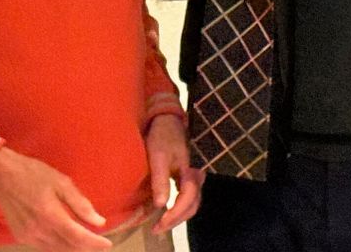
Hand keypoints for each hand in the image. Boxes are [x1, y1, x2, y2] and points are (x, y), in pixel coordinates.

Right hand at [0, 146, 110, 250]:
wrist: (3, 175)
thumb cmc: (35, 174)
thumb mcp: (62, 182)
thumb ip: (80, 204)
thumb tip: (99, 221)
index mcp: (50, 215)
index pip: (77, 237)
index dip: (94, 243)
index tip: (107, 244)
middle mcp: (38, 230)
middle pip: (68, 247)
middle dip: (86, 248)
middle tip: (101, 244)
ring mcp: (27, 236)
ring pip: (56, 250)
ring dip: (73, 248)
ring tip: (87, 243)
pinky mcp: (21, 236)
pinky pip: (44, 247)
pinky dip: (58, 246)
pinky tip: (67, 240)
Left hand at [146, 114, 203, 232]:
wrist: (166, 121)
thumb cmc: (161, 137)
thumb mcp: (158, 156)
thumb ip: (160, 180)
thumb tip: (161, 205)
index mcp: (189, 172)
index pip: (188, 200)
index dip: (175, 215)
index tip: (159, 223)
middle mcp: (193, 177)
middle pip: (192, 205)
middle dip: (177, 220)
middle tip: (157, 229)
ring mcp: (190, 177)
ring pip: (191, 203)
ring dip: (178, 216)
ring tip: (160, 224)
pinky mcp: (184, 177)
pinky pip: (186, 198)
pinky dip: (177, 209)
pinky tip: (164, 212)